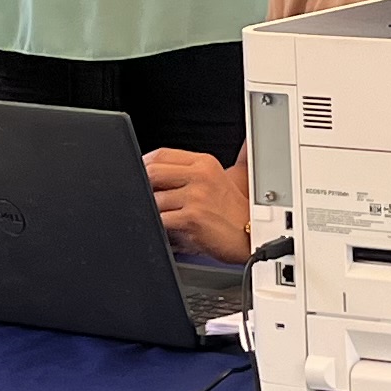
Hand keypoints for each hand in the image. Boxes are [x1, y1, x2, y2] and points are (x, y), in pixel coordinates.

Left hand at [145, 148, 249, 264]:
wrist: (251, 236)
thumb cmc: (232, 213)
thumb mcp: (216, 179)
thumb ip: (188, 171)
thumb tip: (153, 168)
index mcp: (204, 163)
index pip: (162, 154)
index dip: (144, 164)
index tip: (139, 174)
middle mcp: (201, 176)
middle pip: (152, 172)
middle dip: (142, 186)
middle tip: (145, 197)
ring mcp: (197, 196)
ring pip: (153, 199)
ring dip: (153, 211)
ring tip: (167, 217)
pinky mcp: (192, 218)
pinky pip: (161, 220)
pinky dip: (160, 226)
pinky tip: (170, 229)